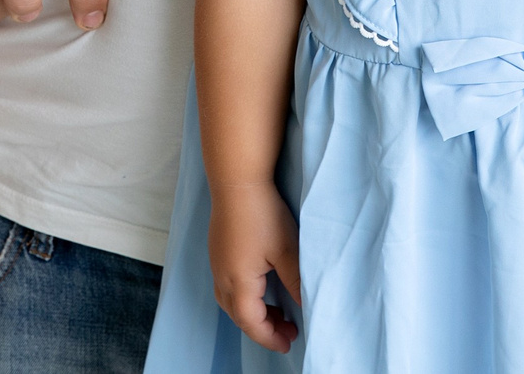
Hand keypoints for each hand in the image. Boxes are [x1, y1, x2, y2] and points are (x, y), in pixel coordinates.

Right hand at [208, 180, 299, 352]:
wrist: (237, 180)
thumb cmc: (263, 214)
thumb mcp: (287, 251)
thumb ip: (296, 282)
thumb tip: (306, 305)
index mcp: (238, 282)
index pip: (252, 323)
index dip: (270, 337)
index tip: (289, 343)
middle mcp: (222, 277)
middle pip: (239, 316)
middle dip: (263, 328)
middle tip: (289, 330)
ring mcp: (217, 263)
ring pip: (231, 302)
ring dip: (253, 313)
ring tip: (277, 312)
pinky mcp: (218, 251)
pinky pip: (228, 287)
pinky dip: (245, 297)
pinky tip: (261, 288)